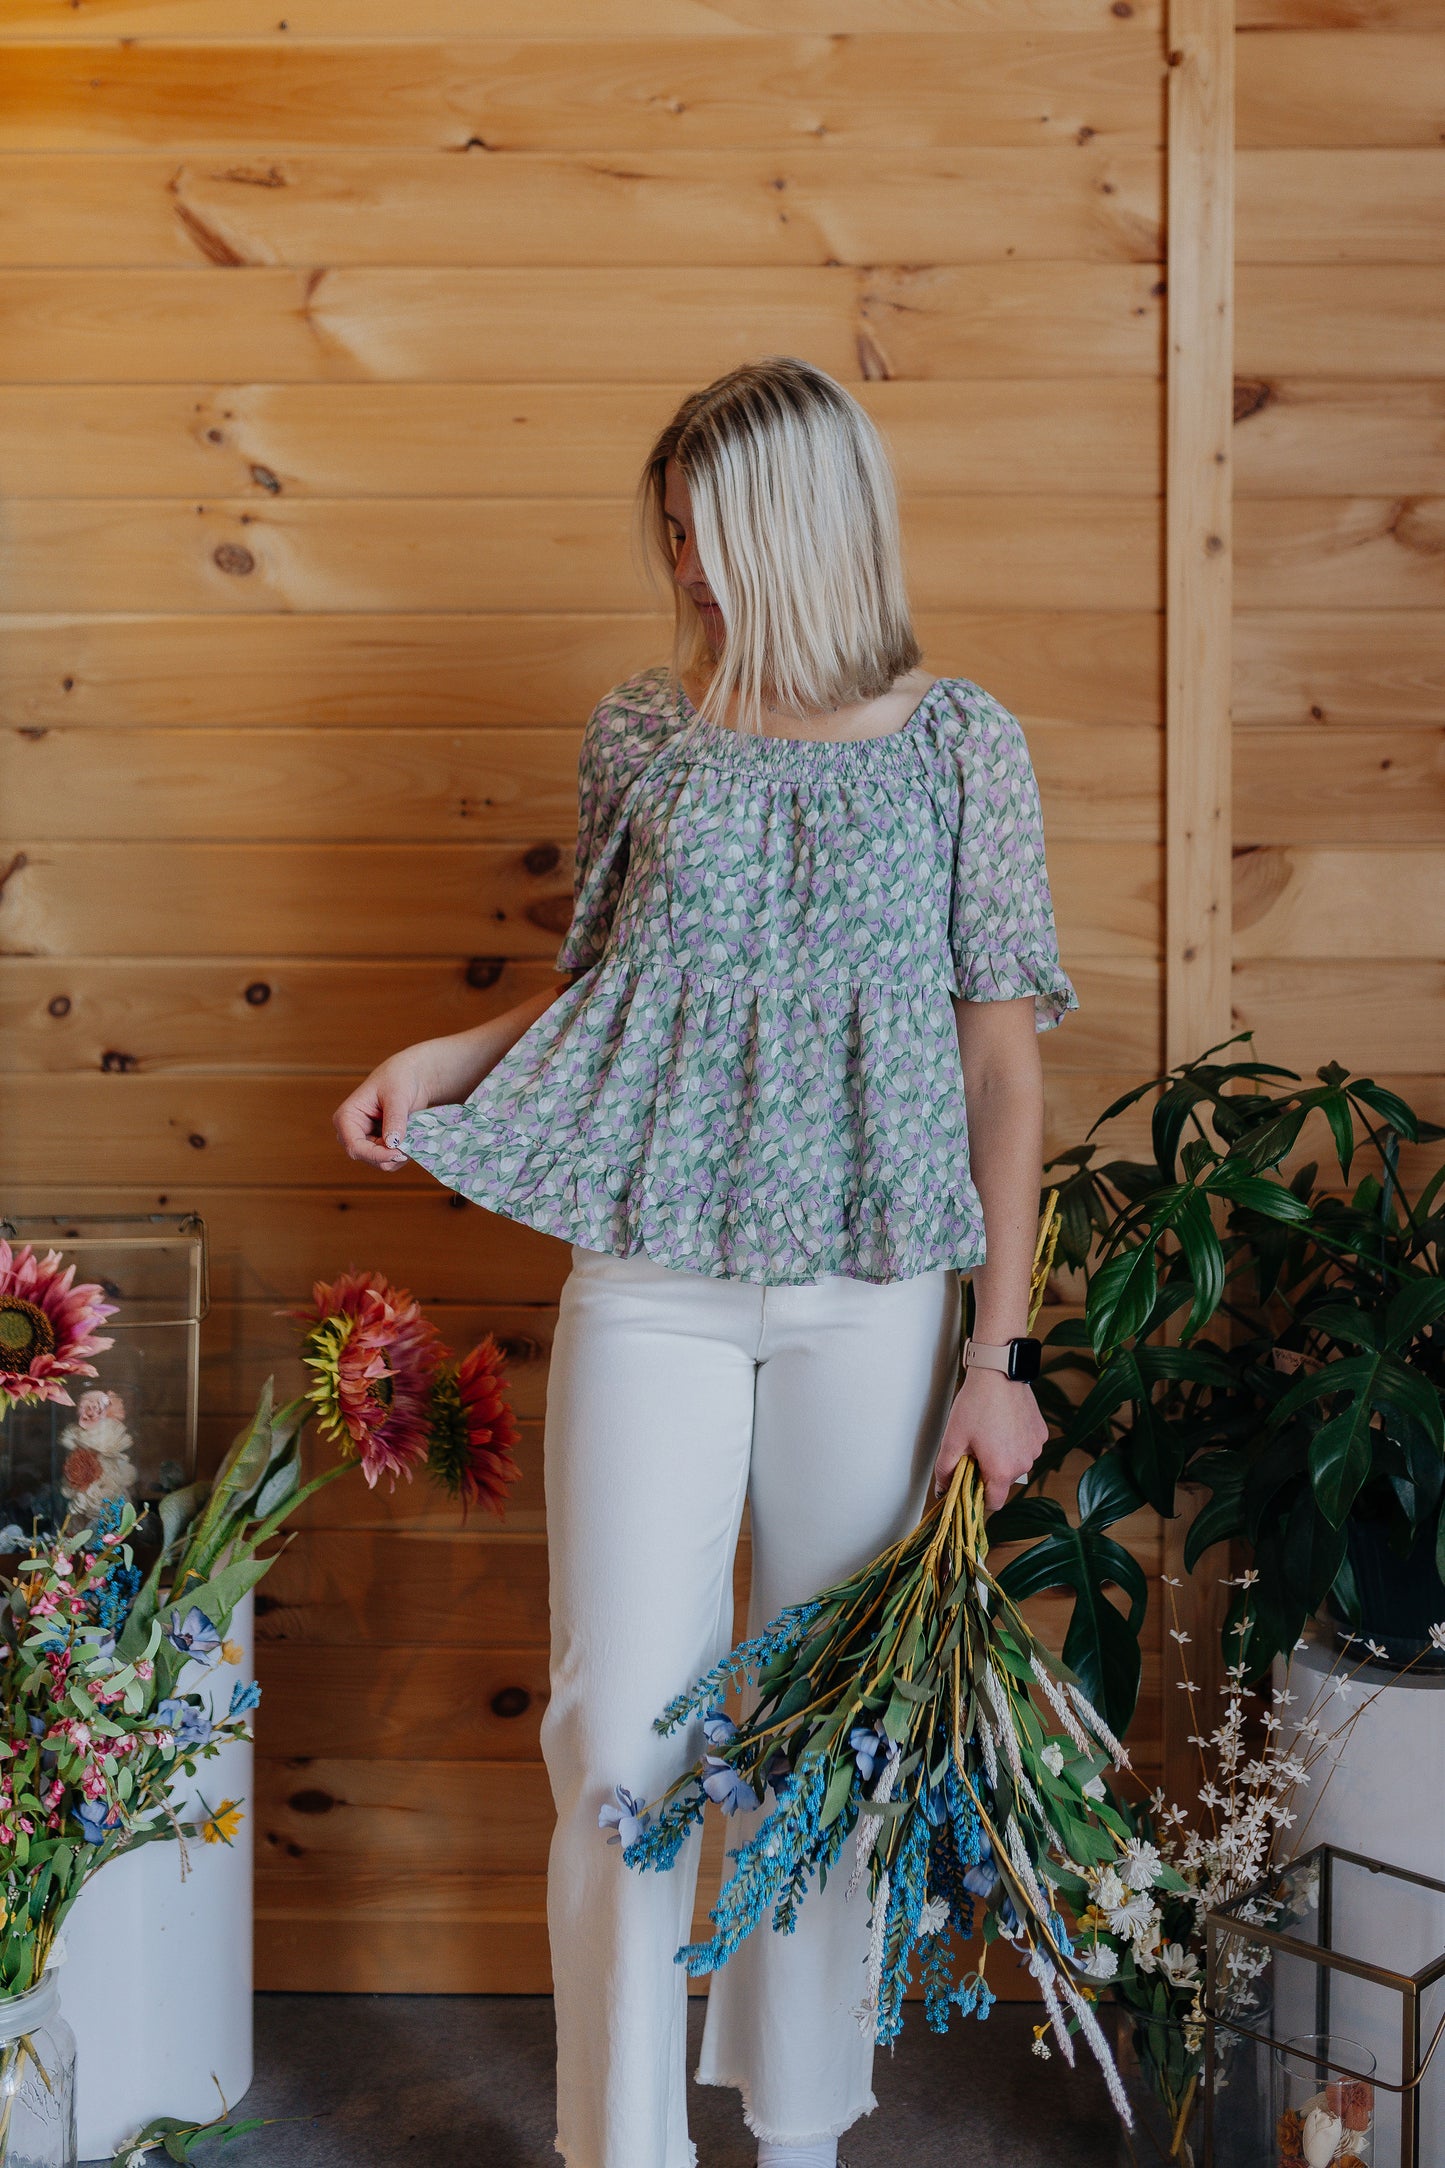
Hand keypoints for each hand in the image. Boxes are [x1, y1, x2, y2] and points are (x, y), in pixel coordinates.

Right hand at [333, 1049, 437, 1171]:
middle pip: (368, 1158)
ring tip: (413, 1136)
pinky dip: (403, 1153)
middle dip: (390, 1155)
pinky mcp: (379, 1145)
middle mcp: (352, 1132)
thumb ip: (394, 1119)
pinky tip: (411, 1139)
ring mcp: (366, 1140)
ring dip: (399, 1154)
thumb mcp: (397, 1095)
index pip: (355, 1147)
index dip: (376, 1155)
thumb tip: (393, 1143)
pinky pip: (390, 1159)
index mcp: (346, 1118)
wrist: (411, 1076)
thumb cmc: (399, 1078)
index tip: (400, 1153)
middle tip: (412, 1145)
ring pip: (381, 1162)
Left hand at [932, 1366, 1047, 1513]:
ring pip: (1016, 1464)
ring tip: (990, 1432)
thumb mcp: (953, 1438)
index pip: (993, 1503)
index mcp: (1001, 1470)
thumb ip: (945, 1470)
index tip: (970, 1480)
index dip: (979, 1497)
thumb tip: (942, 1491)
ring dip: (1004, 1457)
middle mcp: (1024, 1464)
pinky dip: (1016, 1442)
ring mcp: (1035, 1449)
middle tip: (976, 1448)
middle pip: (1004, 1482)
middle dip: (989, 1471)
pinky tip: (1004, 1424)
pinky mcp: (1041, 1434)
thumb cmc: (975, 1404)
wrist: (999, 1373)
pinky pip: (1026, 1448)